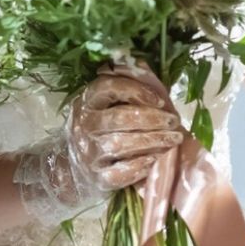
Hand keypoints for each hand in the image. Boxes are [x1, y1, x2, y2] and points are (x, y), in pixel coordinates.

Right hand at [15, 70, 182, 225]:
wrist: (70, 170)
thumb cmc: (96, 132)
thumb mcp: (101, 107)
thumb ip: (122, 89)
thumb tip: (144, 66)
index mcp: (86, 102)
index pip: (108, 87)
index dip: (136, 90)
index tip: (160, 99)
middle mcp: (83, 125)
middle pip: (119, 117)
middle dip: (152, 118)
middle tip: (174, 121)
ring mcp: (89, 153)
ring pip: (122, 144)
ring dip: (152, 141)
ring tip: (173, 139)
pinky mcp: (97, 178)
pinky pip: (121, 173)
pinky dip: (140, 166)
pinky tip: (155, 160)